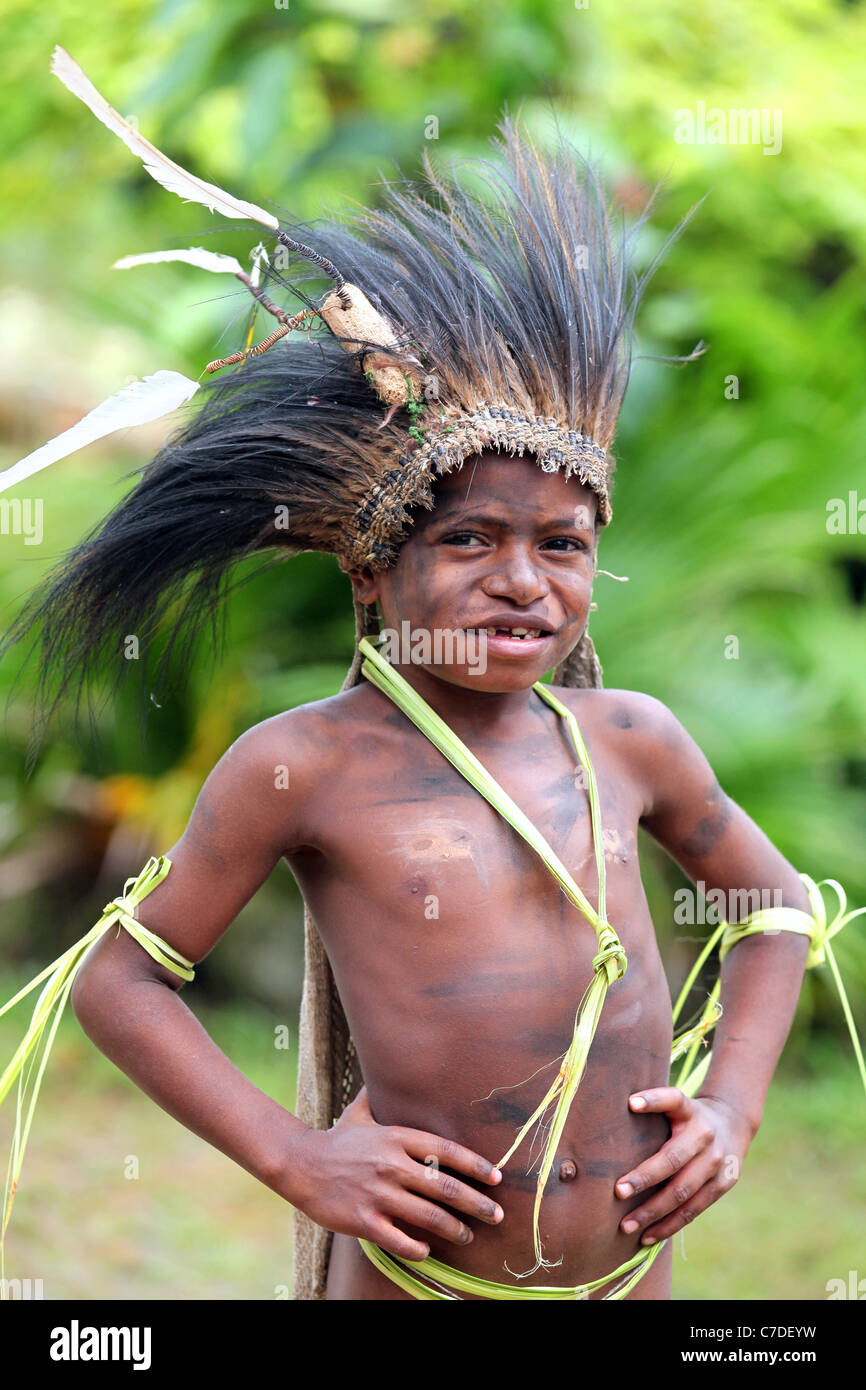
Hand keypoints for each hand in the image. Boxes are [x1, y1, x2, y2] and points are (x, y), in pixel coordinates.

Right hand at [295, 1086, 504, 1261]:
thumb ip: (381, 1096)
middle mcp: (392, 1165)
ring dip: (455, 1230)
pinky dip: (418, 1248)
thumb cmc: (336, 1140)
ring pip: (429, 1217)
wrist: (300, 1164)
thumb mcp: (360, 1112)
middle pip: (446, 1188)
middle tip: (497, 1215)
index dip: (476, 1165)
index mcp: (396, 1138)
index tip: (497, 1177)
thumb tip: (391, 1072)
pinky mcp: (364, 1220)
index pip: (446, 1151)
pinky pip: (400, 1240)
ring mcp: (378, 1194)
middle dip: (477, 1204)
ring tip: (468, 1236)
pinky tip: (428, 1251)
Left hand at [613, 1087, 751, 1245]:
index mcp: (690, 1110)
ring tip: (626, 1225)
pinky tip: (648, 1236)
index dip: (653, 1100)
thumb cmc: (687, 1116)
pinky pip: (693, 1210)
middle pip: (673, 1158)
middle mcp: (705, 1135)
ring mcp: (717, 1162)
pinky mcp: (723, 1185)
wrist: (733, 1124)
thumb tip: (611, 1120)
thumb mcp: (675, 1104)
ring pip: (683, 1191)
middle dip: (645, 1177)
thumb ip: (652, 1109)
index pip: (673, 1099)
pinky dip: (669, 1225)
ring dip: (653, 1211)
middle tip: (618, 1191)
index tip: (631, 1103)